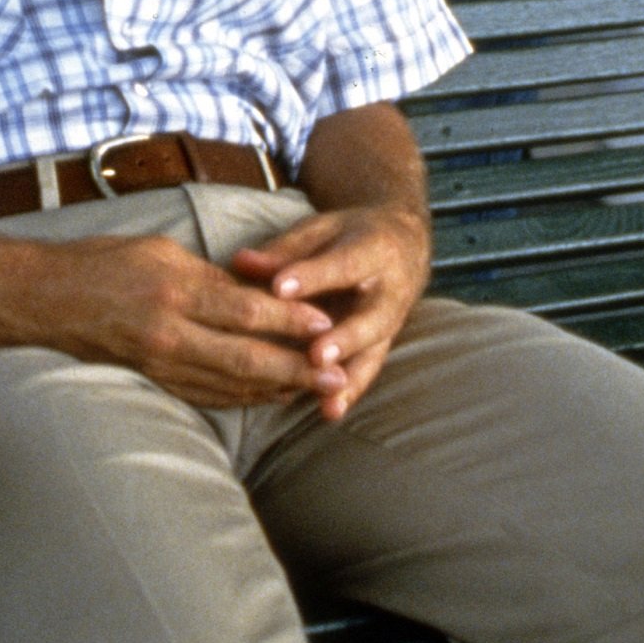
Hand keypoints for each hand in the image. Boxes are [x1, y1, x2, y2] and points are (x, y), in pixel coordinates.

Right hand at [10, 230, 346, 410]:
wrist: (45, 299)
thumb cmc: (102, 263)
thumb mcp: (160, 252)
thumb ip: (209, 277)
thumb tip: (256, 295)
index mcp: (173, 290)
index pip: (245, 311)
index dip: (290, 321)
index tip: (328, 323)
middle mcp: (169, 334)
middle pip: (246, 359)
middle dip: (297, 369)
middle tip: (339, 375)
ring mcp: (160, 364)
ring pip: (231, 385)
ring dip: (277, 390)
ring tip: (317, 390)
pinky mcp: (153, 380)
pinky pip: (207, 395)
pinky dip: (243, 398)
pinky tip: (269, 397)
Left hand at [230, 203, 429, 421]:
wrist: (403, 246)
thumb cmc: (350, 236)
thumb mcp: (321, 231)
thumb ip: (284, 250)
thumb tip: (240, 262)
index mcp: (374, 249)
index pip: (342, 264)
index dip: (312, 276)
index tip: (279, 287)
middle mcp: (390, 290)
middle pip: (370, 317)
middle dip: (344, 338)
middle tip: (315, 354)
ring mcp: (391, 322)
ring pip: (373, 352)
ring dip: (349, 377)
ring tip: (327, 400)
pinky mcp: (383, 345)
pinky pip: (368, 370)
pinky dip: (350, 392)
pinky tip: (330, 412)